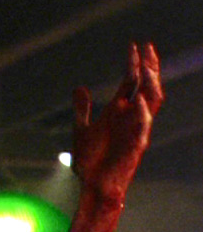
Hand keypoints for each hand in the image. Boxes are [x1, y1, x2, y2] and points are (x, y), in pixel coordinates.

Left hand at [72, 43, 162, 201]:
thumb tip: (80, 87)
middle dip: (149, 68)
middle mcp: (131, 118)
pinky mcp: (135, 147)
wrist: (93, 186)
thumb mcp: (82, 127)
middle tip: (147, 48)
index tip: (135, 45)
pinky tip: (136, 101)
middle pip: (147, 87)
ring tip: (147, 67)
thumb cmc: (92, 160)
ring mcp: (135, 131)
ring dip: (151, 85)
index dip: (135, 64)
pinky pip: (143, 128)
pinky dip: (141, 114)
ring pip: (151, 104)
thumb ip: (83, 108)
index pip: (133, 82)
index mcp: (119, 112)